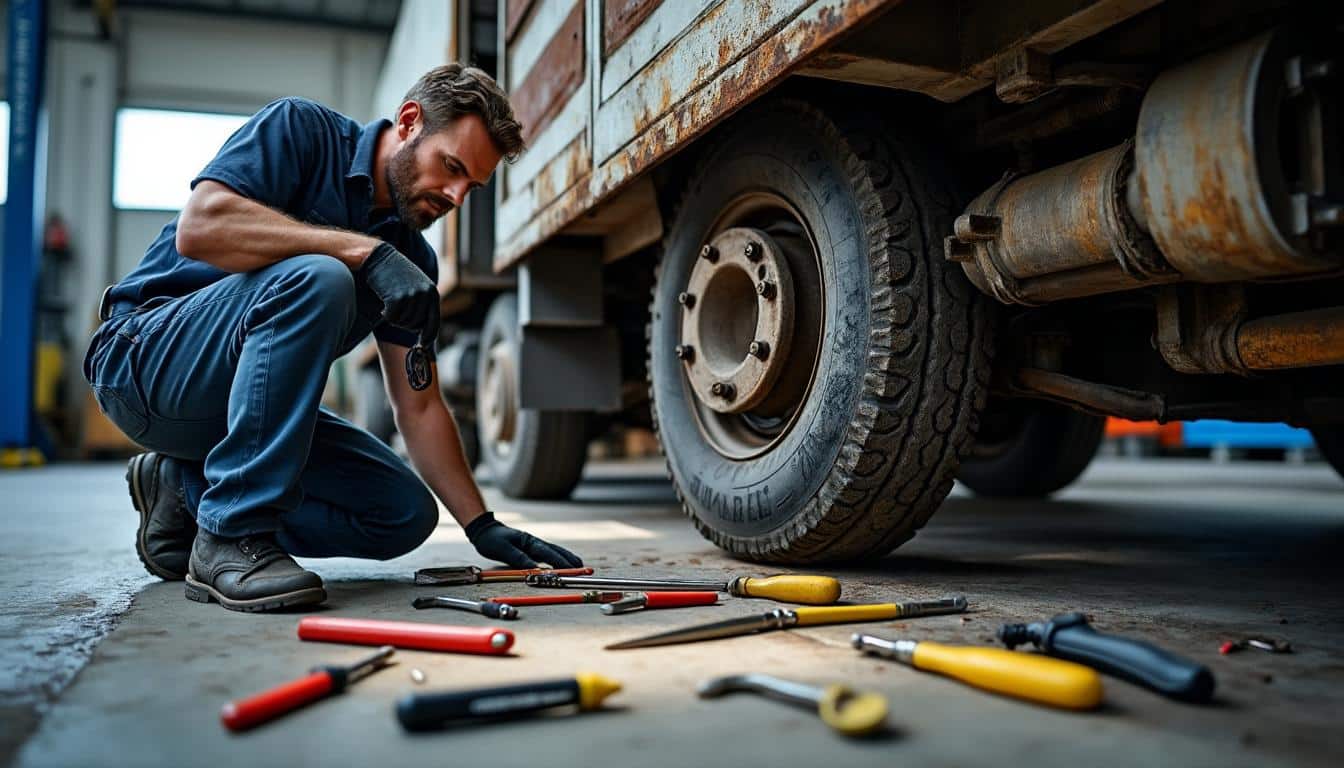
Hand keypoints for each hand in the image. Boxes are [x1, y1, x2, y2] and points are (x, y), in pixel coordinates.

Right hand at [360, 242, 437, 340]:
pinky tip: (383, 304)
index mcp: (432, 294)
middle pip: (415, 326)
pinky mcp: (397, 297)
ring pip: (403, 323)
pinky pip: (391, 318)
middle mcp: (425, 295)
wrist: (381, 258)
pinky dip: (385, 315)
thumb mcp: (417, 287)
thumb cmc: (397, 276)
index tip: (423, 346)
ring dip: (394, 318)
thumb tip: (422, 332)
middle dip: (404, 324)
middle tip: (396, 313)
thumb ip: (423, 306)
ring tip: (390, 304)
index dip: (428, 337)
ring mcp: (412, 296)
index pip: (434, 323)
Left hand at [464, 512, 582, 568]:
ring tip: (579, 565)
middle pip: (556, 551)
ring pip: (554, 551)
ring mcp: (534, 544)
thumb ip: (520, 559)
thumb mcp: (504, 550)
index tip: (573, 569)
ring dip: (567, 558)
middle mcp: (535, 542)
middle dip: (570, 560)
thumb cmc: (492, 540)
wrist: (484, 530)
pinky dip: (559, 557)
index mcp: (530, 542)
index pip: (549, 554)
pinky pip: (548, 553)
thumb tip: (536, 570)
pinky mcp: (531, 548)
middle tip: (583, 568)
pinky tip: (563, 561)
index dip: (562, 563)